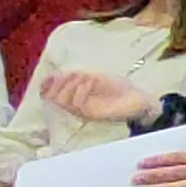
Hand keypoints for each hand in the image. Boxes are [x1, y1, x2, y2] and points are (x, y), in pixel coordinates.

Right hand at [41, 68, 160, 123]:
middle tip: (75, 74)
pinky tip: (91, 83)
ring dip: (71, 84)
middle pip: (51, 96)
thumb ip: (77, 76)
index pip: (48, 91)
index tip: (56, 73)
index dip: (48, 81)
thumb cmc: (118, 88)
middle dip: (59, 81)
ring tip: (86, 78)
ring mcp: (81, 110)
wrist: (137, 99)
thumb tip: (57, 72)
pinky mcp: (90, 114)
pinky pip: (77, 103)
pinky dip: (81, 89)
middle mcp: (74, 104)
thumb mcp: (94, 77)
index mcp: (73, 93)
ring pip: (61, 99)